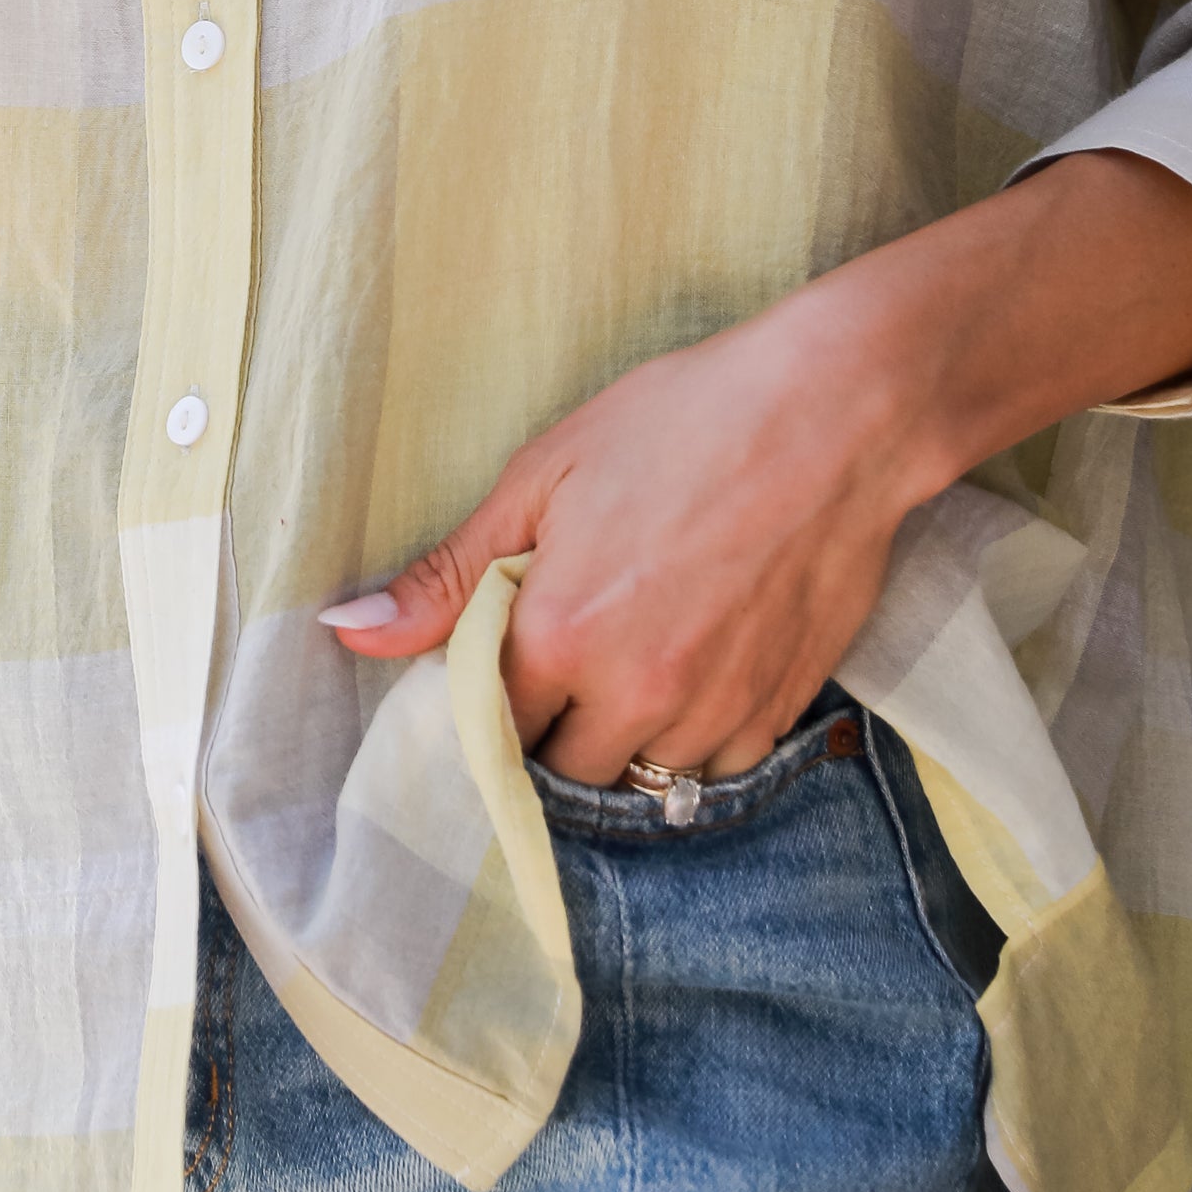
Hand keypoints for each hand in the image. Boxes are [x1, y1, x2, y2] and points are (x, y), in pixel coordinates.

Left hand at [322, 153, 1191, 781]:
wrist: (840, 413)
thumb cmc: (687, 420)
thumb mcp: (548, 473)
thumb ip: (451, 571)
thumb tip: (351, 630)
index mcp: (561, 635)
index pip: (488, 727)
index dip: (487, 697)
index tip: (500, 665)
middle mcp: (635, 694)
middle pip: (560, 770)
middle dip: (552, 726)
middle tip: (570, 656)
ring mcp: (713, 712)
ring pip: (639, 778)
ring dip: (624, 737)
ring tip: (639, 654)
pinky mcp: (780, 713)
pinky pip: (714, 766)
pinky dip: (696, 737)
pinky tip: (700, 663)